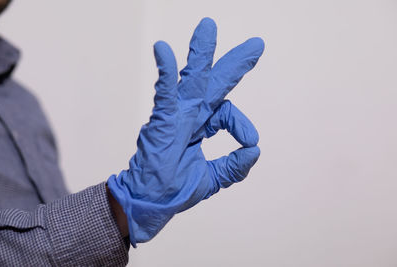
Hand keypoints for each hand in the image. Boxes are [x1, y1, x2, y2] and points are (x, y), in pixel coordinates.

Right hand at [107, 17, 263, 247]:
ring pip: (191, 79)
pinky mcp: (160, 122)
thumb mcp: (212, 178)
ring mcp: (175, 116)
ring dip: (200, 53)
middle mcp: (190, 115)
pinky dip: (164, 73)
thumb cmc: (175, 190)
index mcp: (201, 126)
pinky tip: (163, 49)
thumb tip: (256, 149)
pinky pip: (163, 95)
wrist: (151, 205)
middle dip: (234, 63)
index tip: (250, 141)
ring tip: (209, 27)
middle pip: (215, 83)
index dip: (241, 123)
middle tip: (257, 44)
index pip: (227, 113)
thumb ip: (233, 166)